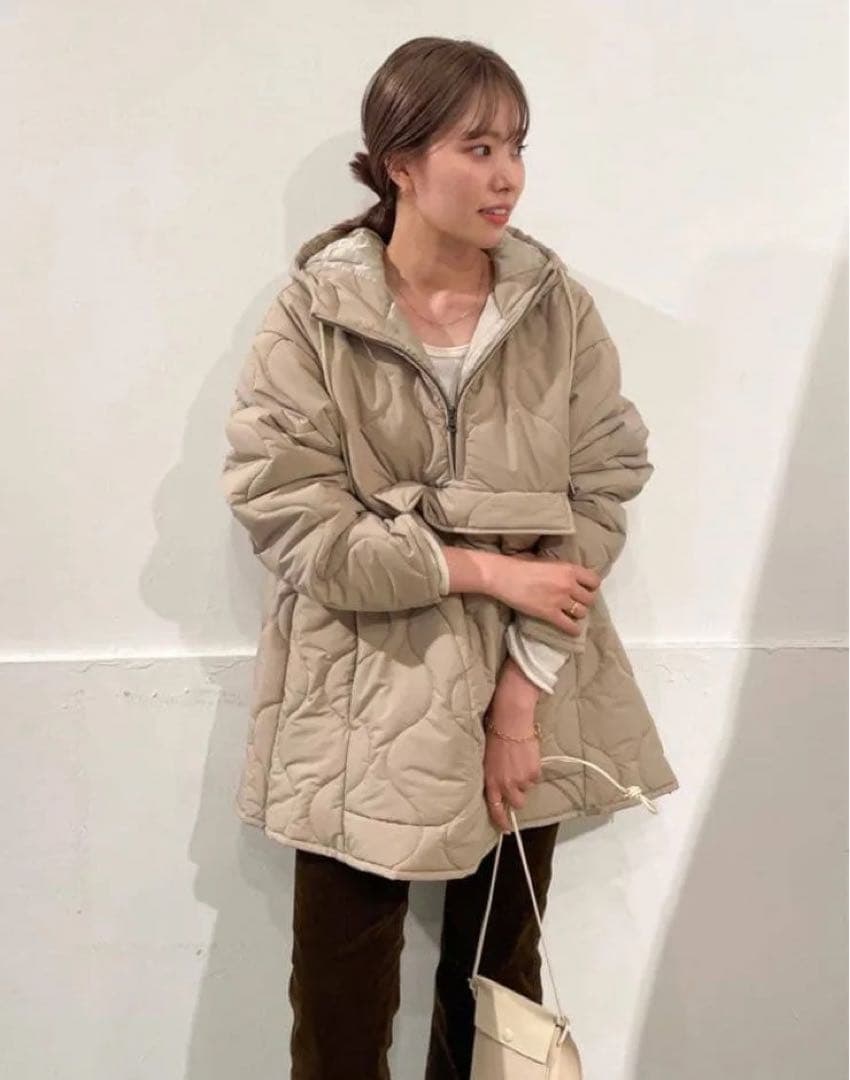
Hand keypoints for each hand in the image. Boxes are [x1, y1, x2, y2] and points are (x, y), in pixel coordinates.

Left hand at [483, 657, 542, 831]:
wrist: (510, 722)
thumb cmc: (495, 736)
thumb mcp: (488, 760)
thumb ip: (493, 776)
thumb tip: (499, 788)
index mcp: (491, 781)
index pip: (495, 809)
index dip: (501, 821)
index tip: (505, 829)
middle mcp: (506, 784)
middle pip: (517, 802)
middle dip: (518, 794)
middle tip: (516, 780)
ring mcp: (521, 779)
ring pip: (527, 788)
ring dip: (525, 779)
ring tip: (519, 761)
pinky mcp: (534, 772)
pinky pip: (536, 777)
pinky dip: (533, 769)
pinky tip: (527, 756)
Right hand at [488, 552, 600, 636]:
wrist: (504, 576)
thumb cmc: (521, 565)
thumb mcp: (547, 561)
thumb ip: (561, 570)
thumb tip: (569, 577)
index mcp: (569, 569)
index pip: (594, 581)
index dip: (590, 587)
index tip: (584, 589)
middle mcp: (569, 584)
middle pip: (590, 599)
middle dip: (584, 602)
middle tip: (575, 603)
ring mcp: (560, 600)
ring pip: (582, 613)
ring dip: (577, 614)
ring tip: (570, 614)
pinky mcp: (550, 614)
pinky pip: (570, 626)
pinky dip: (573, 630)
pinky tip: (572, 630)